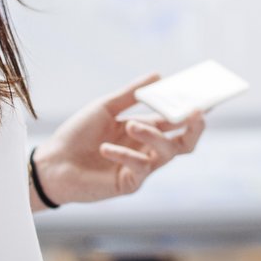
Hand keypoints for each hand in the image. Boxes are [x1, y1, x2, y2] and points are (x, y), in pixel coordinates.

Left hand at [32, 75, 206, 205]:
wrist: (52, 162)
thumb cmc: (77, 134)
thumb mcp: (104, 107)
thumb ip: (131, 94)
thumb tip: (158, 75)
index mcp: (145, 128)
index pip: (176, 119)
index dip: (193, 109)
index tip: (208, 96)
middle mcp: (147, 148)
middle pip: (184, 142)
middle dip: (195, 128)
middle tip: (197, 113)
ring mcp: (141, 167)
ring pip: (165, 153)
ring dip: (152, 136)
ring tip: (131, 125)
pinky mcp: (129, 184)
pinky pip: (139, 168)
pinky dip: (125, 155)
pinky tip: (106, 148)